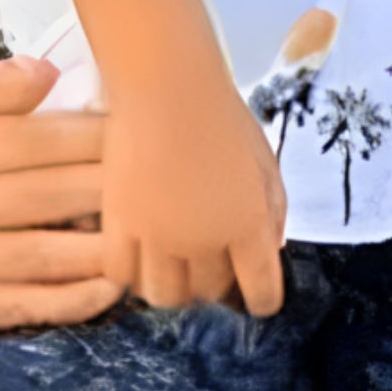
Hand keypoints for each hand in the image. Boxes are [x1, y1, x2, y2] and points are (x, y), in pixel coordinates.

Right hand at [0, 56, 123, 329]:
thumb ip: (1, 89)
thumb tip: (43, 71)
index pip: (27, 141)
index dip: (89, 139)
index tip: (138, 137)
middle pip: (40, 198)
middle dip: (105, 192)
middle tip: (160, 190)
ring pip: (38, 255)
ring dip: (99, 249)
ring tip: (147, 240)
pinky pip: (21, 305)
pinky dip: (73, 300)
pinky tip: (113, 287)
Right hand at [99, 66, 288, 315]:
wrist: (167, 89)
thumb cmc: (224, 120)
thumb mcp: (267, 165)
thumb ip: (273, 212)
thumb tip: (271, 249)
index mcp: (248, 228)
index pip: (262, 293)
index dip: (264, 301)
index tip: (258, 296)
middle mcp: (203, 243)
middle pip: (210, 294)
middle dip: (217, 288)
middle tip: (214, 268)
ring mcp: (156, 238)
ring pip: (164, 296)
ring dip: (175, 288)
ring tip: (175, 267)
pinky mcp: (118, 226)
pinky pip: (121, 274)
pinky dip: (133, 274)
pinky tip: (141, 257)